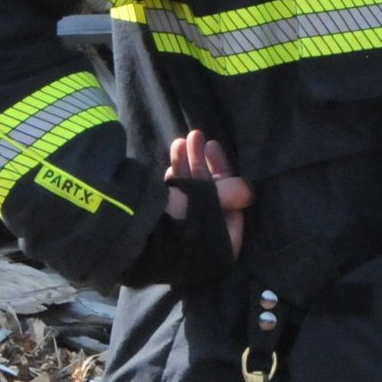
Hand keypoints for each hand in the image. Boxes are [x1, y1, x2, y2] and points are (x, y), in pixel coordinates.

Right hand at [163, 129, 253, 258]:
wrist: (134, 234)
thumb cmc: (180, 220)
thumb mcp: (209, 201)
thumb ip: (231, 192)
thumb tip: (248, 190)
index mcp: (220, 245)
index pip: (231, 206)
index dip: (224, 173)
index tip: (214, 149)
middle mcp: (202, 242)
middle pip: (209, 196)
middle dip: (201, 163)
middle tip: (196, 135)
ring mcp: (181, 235)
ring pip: (189, 193)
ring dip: (186, 163)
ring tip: (180, 140)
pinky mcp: (162, 228)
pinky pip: (174, 198)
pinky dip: (174, 176)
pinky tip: (172, 155)